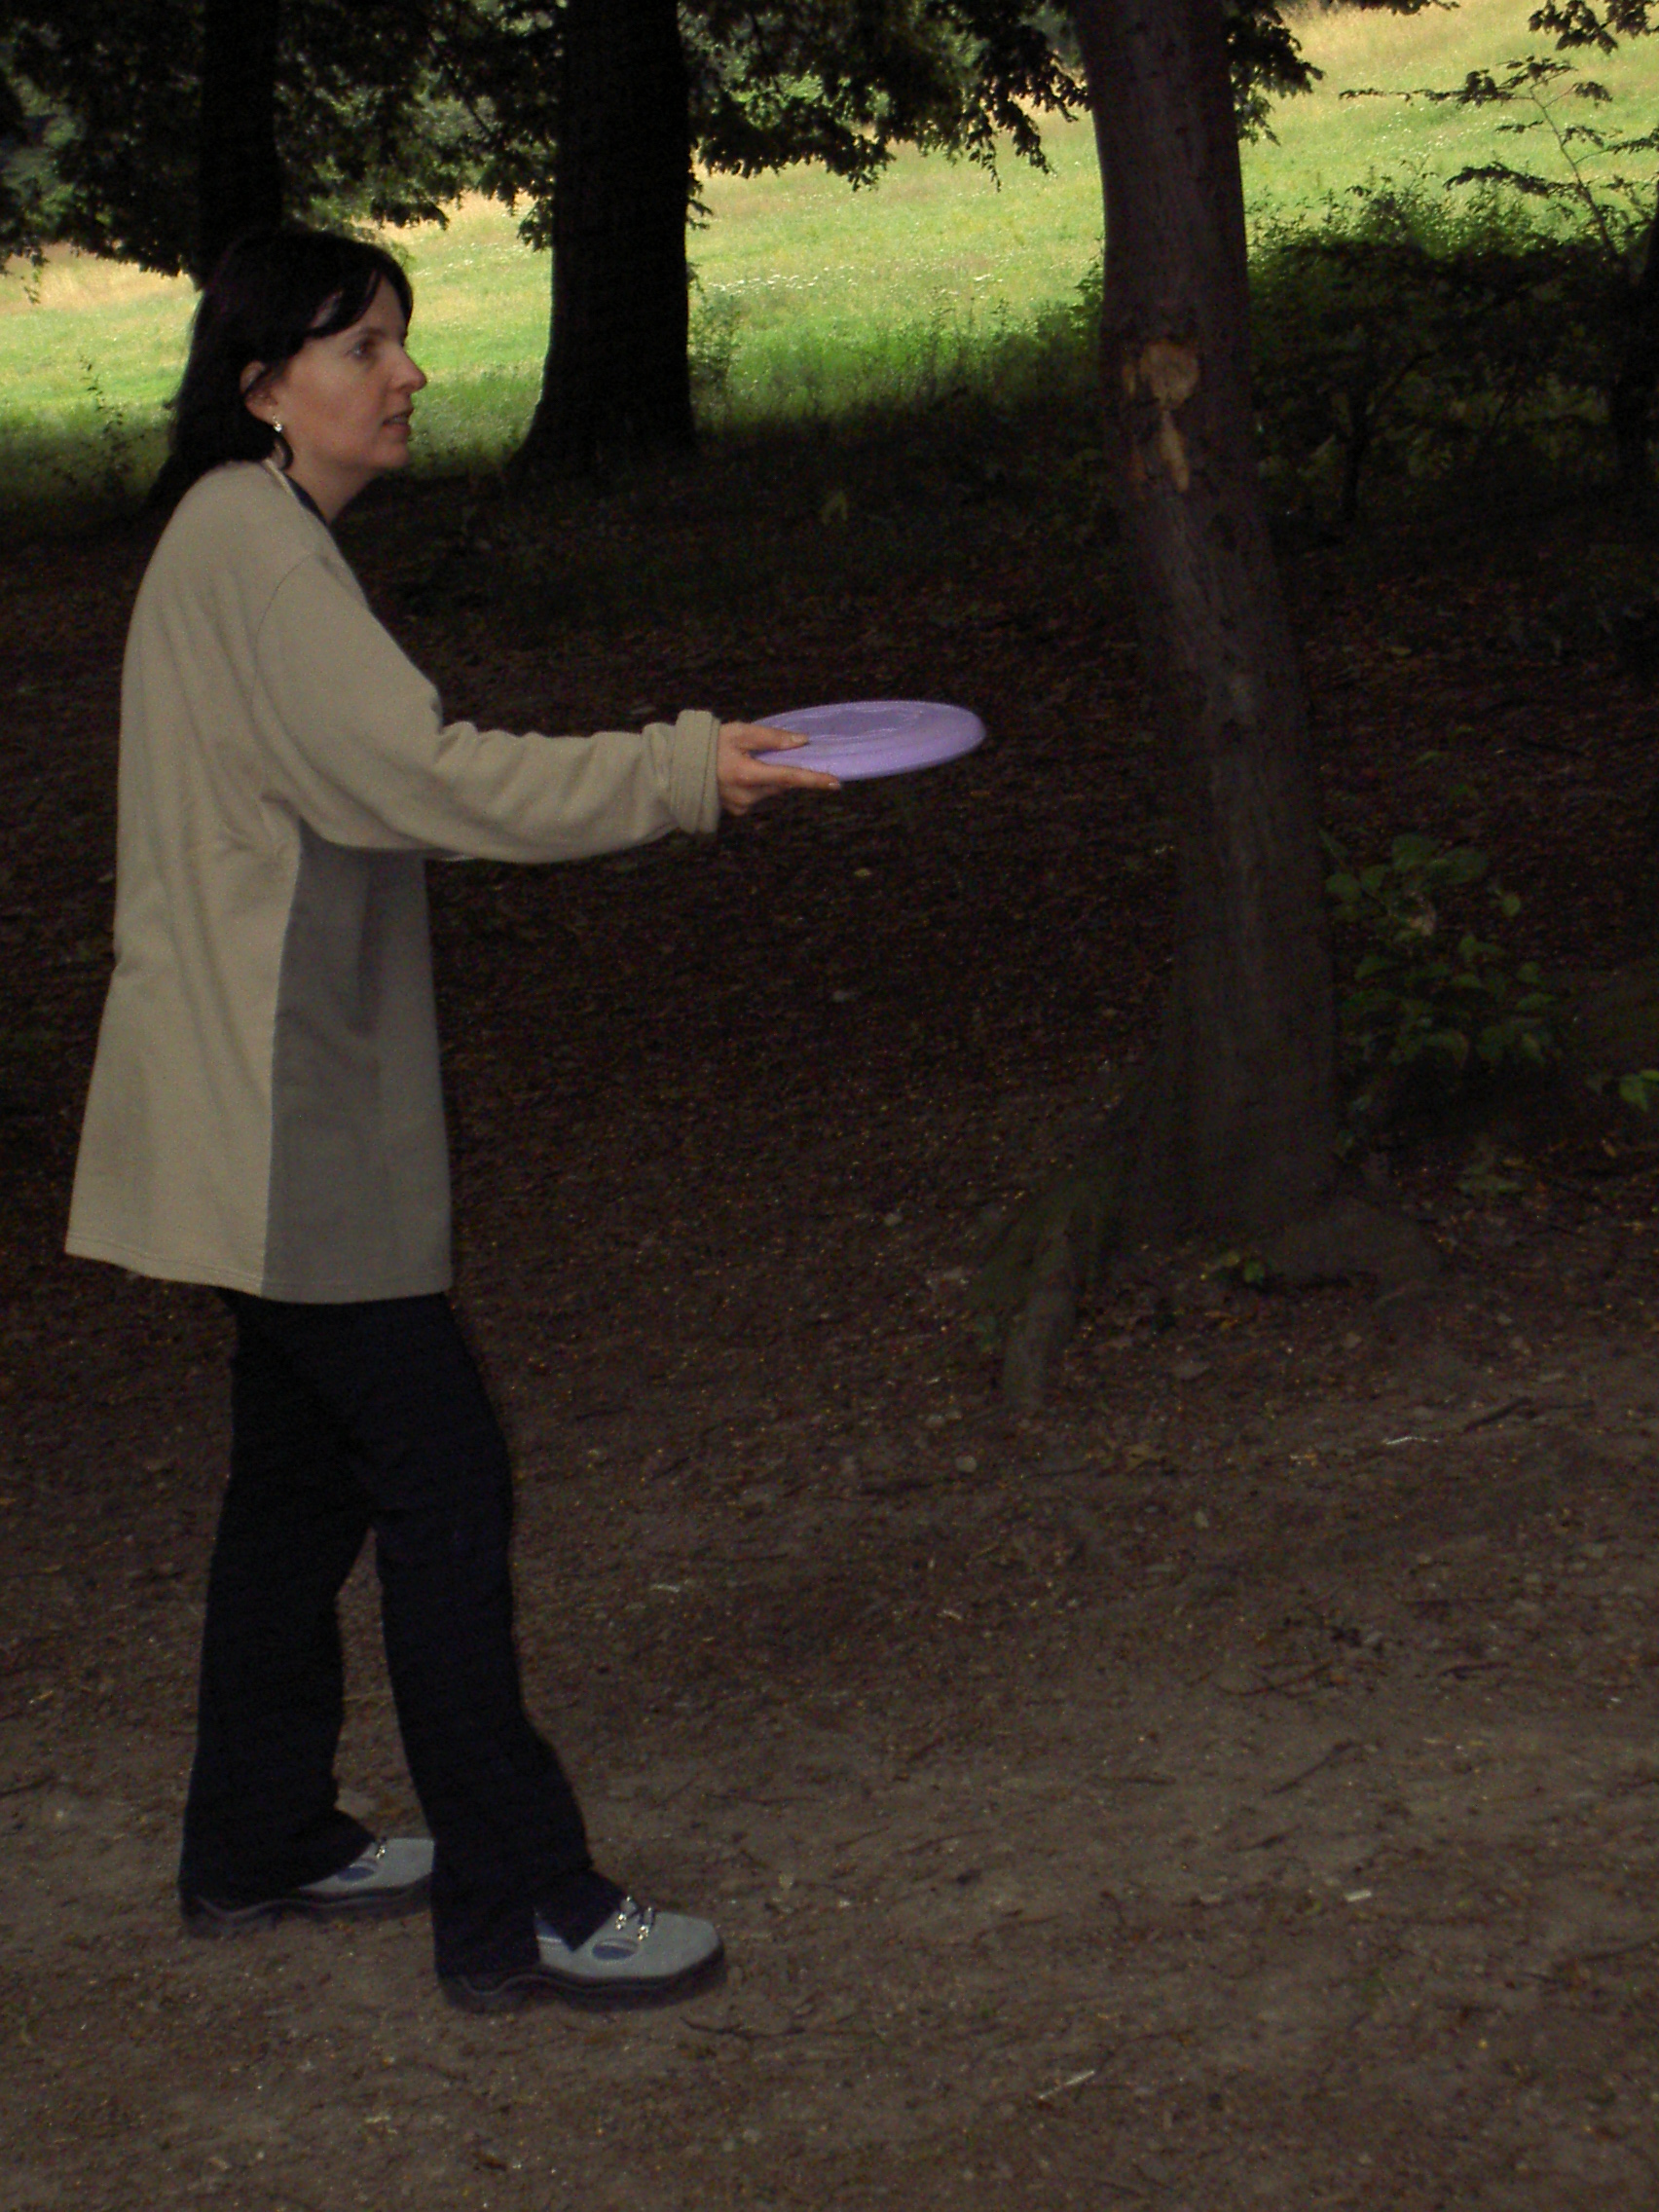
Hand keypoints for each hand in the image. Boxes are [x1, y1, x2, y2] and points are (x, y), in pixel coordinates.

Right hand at [717, 723, 839, 816]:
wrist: (681, 767)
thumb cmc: (710, 745)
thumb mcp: (739, 732)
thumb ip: (772, 737)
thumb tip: (802, 741)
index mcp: (747, 774)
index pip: (788, 777)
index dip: (813, 779)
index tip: (835, 782)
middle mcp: (747, 795)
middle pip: (782, 784)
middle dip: (785, 770)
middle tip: (775, 754)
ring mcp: (742, 806)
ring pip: (771, 790)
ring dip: (770, 777)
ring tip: (749, 761)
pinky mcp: (738, 811)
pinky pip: (759, 796)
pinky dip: (758, 785)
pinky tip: (742, 774)